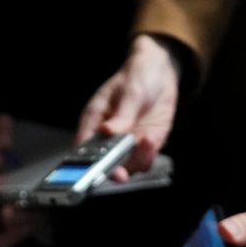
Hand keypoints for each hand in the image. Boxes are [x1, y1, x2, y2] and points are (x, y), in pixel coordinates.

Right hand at [77, 34, 180, 175]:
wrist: (160, 72)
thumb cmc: (136, 76)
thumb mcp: (129, 92)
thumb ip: (121, 116)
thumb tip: (106, 131)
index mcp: (94, 121)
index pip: (84, 148)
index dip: (86, 163)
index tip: (94, 169)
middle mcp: (108, 138)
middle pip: (104, 164)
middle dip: (112, 171)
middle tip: (119, 174)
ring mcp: (127, 144)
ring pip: (127, 166)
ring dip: (136, 159)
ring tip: (145, 139)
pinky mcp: (145, 147)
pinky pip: (145, 160)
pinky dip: (149, 154)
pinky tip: (152, 137)